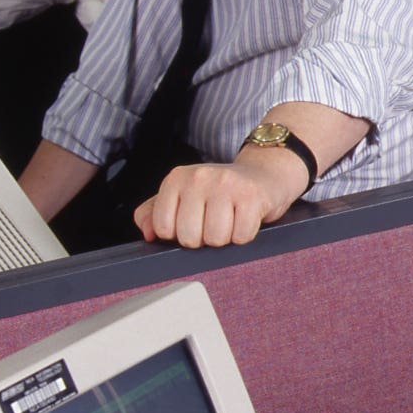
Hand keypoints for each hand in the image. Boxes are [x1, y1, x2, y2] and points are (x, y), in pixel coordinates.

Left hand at [136, 155, 298, 247]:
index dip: (178, 234)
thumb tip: (148, 234)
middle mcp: (199, 177)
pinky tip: (246, 218)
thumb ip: (155, 213)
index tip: (193, 222)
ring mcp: (226, 184)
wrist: (264, 173)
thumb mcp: (183, 196)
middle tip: (214, 221)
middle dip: (203, 238)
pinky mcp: (251, 196)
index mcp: (176, 178)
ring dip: (225, 237)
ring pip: (215, 239)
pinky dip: (245, 235)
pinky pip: (241, 237)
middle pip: (189, 237)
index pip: (163, 228)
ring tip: (231, 219)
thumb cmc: (220, 191)